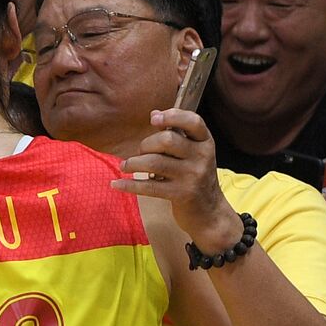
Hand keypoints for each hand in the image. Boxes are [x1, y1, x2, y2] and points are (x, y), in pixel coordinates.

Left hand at [114, 109, 241, 252]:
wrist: (209, 212)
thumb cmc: (193, 175)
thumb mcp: (193, 153)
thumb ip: (176, 135)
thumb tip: (154, 114)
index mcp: (205, 142)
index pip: (193, 121)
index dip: (173, 116)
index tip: (154, 119)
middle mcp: (202, 157)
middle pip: (167, 140)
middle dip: (146, 144)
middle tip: (141, 153)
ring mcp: (193, 176)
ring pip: (154, 162)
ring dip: (133, 163)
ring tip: (125, 166)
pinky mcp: (182, 194)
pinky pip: (149, 187)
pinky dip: (128, 185)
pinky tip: (116, 184)